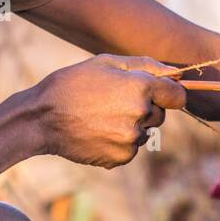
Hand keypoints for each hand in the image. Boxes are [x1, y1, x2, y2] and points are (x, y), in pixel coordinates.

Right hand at [29, 55, 186, 167]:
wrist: (41, 117)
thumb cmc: (74, 83)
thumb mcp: (107, 63)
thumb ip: (146, 65)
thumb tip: (176, 73)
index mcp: (141, 87)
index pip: (179, 96)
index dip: (169, 94)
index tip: (158, 94)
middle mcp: (140, 114)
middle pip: (161, 115)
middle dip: (146, 108)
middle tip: (114, 102)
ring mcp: (130, 138)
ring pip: (145, 132)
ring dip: (131, 126)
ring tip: (101, 117)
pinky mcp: (120, 157)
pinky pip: (131, 149)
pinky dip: (119, 142)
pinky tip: (97, 131)